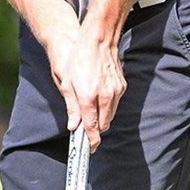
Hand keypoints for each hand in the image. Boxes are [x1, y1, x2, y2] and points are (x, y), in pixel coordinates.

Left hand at [50, 31, 124, 151]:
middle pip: (103, 125)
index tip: (90, 148)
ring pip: (110, 115)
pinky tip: (99, 96)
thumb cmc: (78, 59)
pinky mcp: (122, 86)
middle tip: (86, 128)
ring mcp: (116, 92)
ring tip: (91, 108)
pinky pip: (115, 104)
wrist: (98, 41)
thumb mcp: (67, 83)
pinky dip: (108, 106)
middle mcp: (105, 97)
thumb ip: (71, 107)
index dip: (91, 141)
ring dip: (101, 117)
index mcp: (88, 97)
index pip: (92, 127)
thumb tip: (73, 126)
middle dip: (95, 129)